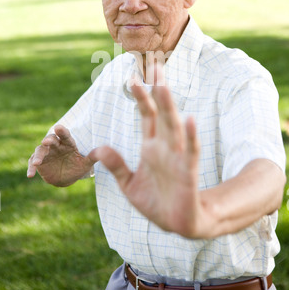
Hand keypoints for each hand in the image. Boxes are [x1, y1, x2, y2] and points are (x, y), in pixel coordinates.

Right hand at [27, 125, 96, 186]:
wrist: (67, 178)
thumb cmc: (77, 167)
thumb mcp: (85, 164)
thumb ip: (92, 157)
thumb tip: (102, 152)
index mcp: (68, 143)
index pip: (65, 135)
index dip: (62, 131)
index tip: (58, 127)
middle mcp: (56, 146)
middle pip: (51, 140)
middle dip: (49, 140)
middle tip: (47, 141)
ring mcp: (46, 153)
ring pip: (40, 150)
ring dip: (38, 156)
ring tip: (37, 162)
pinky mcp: (39, 162)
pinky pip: (33, 163)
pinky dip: (31, 167)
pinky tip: (30, 175)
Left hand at [94, 65, 209, 237]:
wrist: (177, 224)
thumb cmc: (155, 202)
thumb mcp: (128, 185)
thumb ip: (115, 165)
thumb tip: (97, 147)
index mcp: (151, 146)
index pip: (146, 115)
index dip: (140, 96)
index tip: (132, 76)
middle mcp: (164, 146)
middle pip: (161, 113)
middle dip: (157, 90)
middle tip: (155, 65)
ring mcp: (177, 157)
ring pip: (173, 126)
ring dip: (169, 106)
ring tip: (163, 86)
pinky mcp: (187, 171)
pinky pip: (189, 151)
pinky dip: (191, 136)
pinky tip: (190, 120)